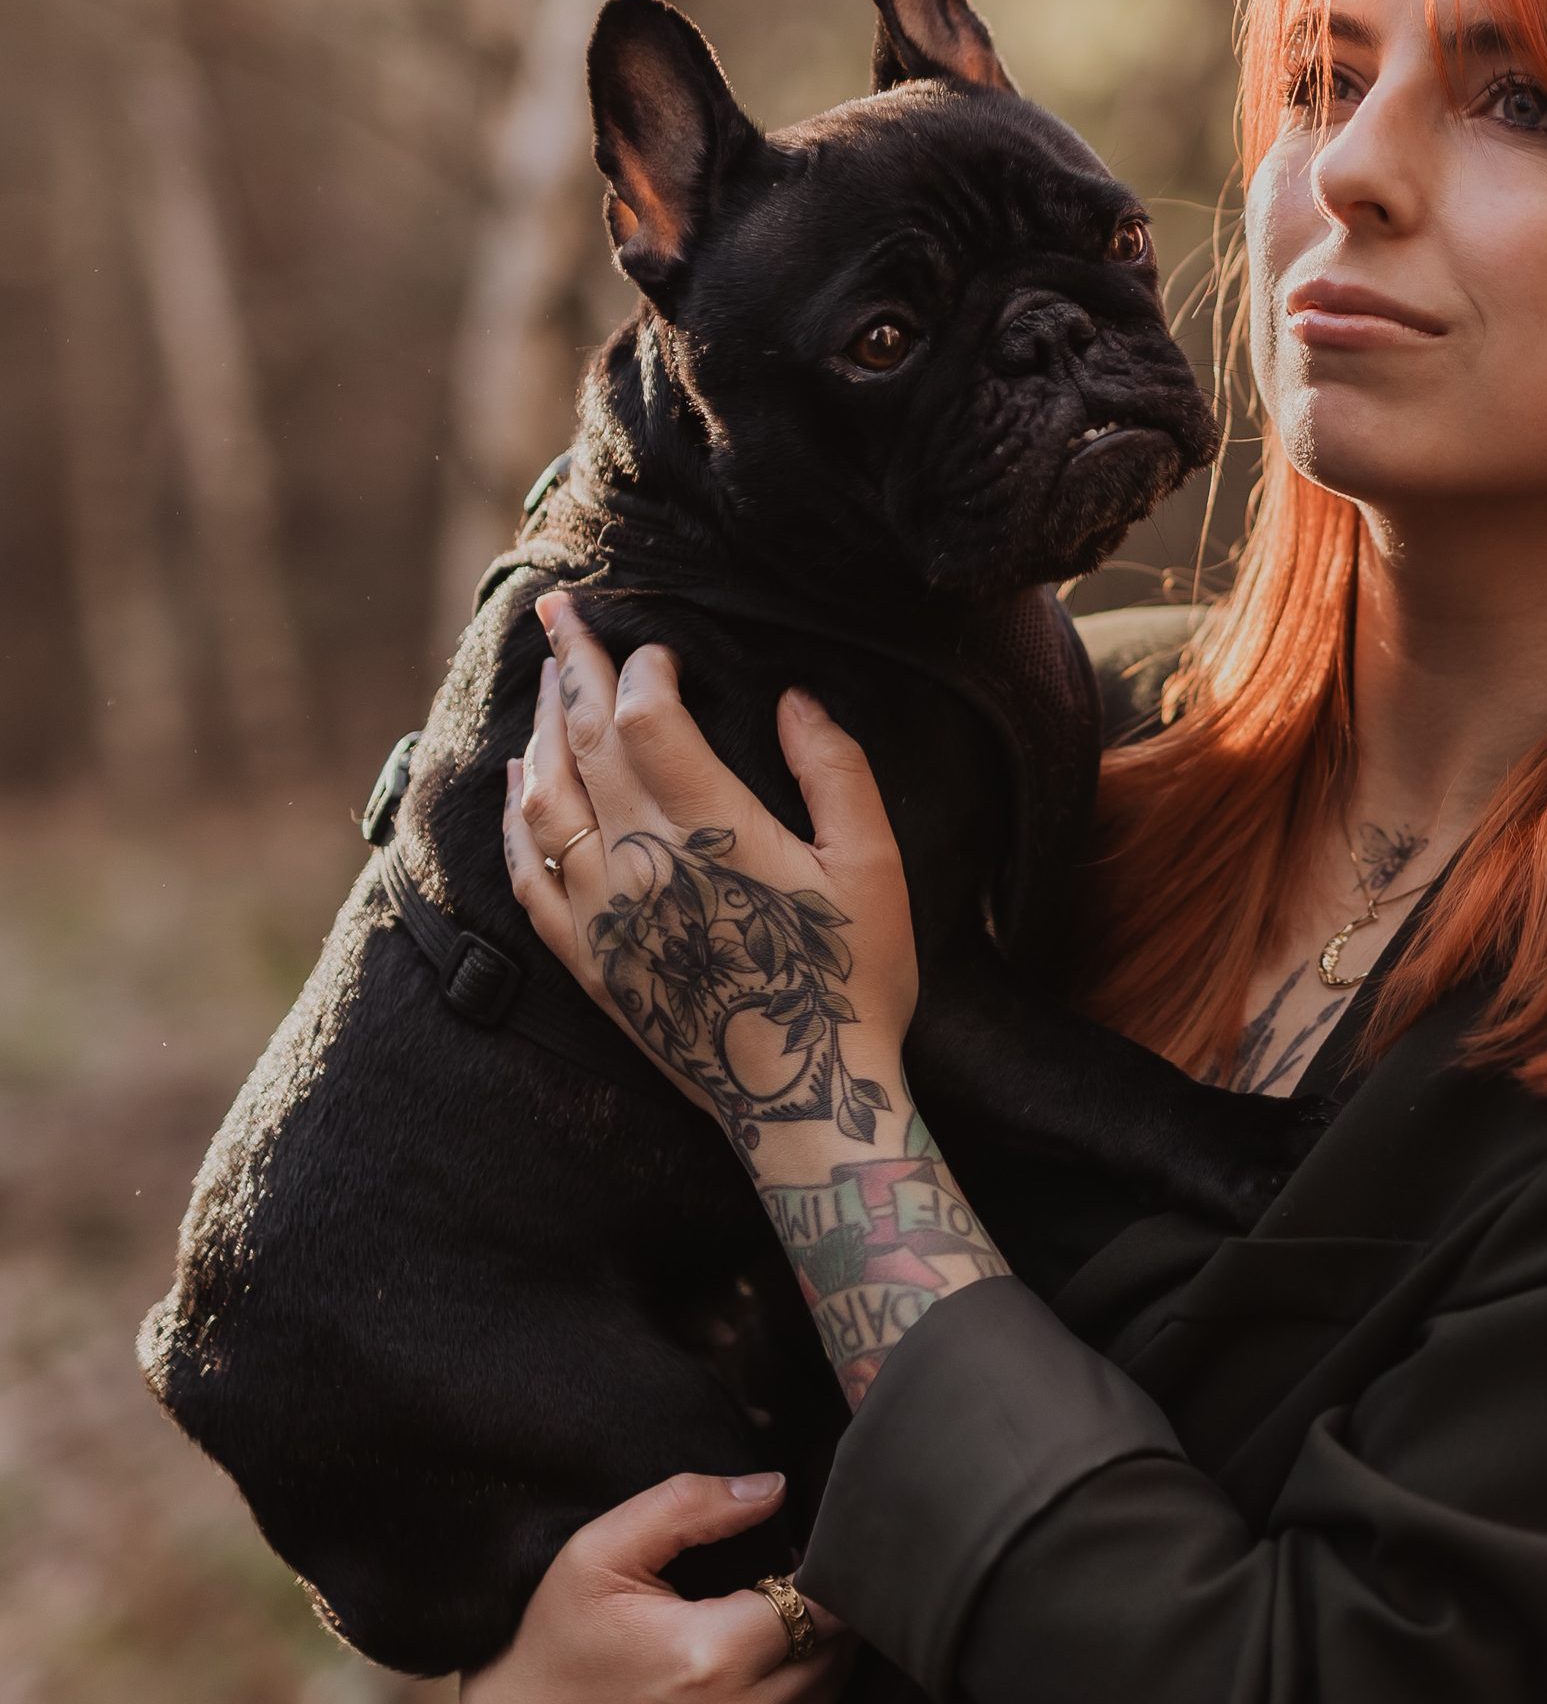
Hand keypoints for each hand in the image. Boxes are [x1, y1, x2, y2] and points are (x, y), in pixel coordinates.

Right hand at [457, 1469, 856, 1703]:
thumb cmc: (559, 1636)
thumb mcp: (603, 1550)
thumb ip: (692, 1505)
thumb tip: (775, 1488)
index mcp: (713, 1659)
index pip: (825, 1601)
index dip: (815, 1572)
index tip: (784, 1561)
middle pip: (836, 1648)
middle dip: (814, 1614)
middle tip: (763, 1596)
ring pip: (833, 1694)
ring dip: (810, 1660)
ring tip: (752, 1639)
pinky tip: (751, 1688)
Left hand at [505, 590, 918, 1166]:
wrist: (801, 1094)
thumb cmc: (851, 979)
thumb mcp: (872, 866)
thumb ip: (835, 771)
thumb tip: (793, 696)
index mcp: (711, 830)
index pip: (645, 718)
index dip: (643, 670)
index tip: (660, 647)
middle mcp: (639, 862)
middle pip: (583, 740)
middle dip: (571, 665)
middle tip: (558, 609)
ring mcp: (601, 912)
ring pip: (545, 796)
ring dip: (539, 728)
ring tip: (544, 679)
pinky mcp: (585, 958)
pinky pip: (528, 869)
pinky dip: (516, 815)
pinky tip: (519, 782)